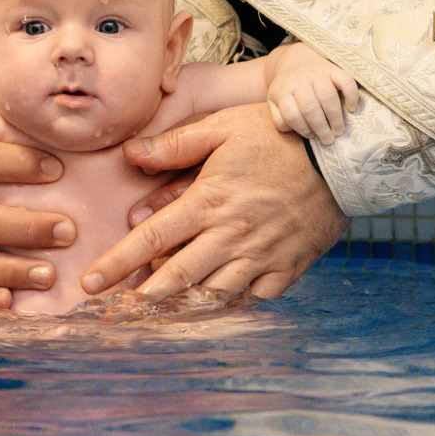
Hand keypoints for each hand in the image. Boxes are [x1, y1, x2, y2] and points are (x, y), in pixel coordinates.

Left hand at [81, 104, 346, 301]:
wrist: (344, 156)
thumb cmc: (280, 135)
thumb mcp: (224, 127)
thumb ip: (176, 143)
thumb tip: (131, 154)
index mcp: (210, 202)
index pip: (152, 239)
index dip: (117, 263)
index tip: (90, 282)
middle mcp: (232, 235)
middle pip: (177, 277)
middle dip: (144, 296)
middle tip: (121, 309)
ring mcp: (261, 256)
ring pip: (214, 293)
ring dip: (185, 304)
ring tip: (163, 308)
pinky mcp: (288, 267)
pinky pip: (255, 298)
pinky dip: (234, 303)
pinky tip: (219, 301)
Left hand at [265, 42, 359, 145]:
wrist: (295, 61)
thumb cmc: (287, 89)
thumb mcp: (275, 102)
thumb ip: (280, 118)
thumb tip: (293, 129)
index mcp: (283, 91)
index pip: (290, 114)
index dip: (302, 129)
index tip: (311, 136)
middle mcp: (300, 81)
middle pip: (309, 107)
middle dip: (320, 127)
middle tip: (328, 140)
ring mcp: (317, 74)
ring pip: (327, 96)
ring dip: (335, 117)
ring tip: (338, 131)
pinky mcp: (333, 69)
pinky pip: (346, 80)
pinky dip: (351, 95)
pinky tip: (351, 108)